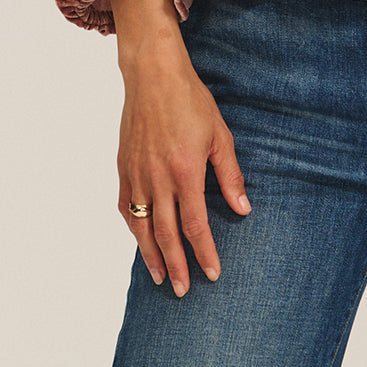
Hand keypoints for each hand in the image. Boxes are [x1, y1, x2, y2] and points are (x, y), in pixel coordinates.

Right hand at [116, 24, 250, 296]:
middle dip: (176, 266)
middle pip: (166, 234)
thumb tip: (243, 208)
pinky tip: (140, 239)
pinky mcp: (123, 167)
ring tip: (159, 276)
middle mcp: (158, 179)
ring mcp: (137, 174)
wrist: (153, 75)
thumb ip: (230, 175)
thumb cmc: (190, 100)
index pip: (195, 225)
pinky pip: (125, 207)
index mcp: (185, 172)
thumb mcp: (220, 135)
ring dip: (151, 255)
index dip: (204, 253)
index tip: (212, 273)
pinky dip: (132, 228)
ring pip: (142, 227)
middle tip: (182, 291)